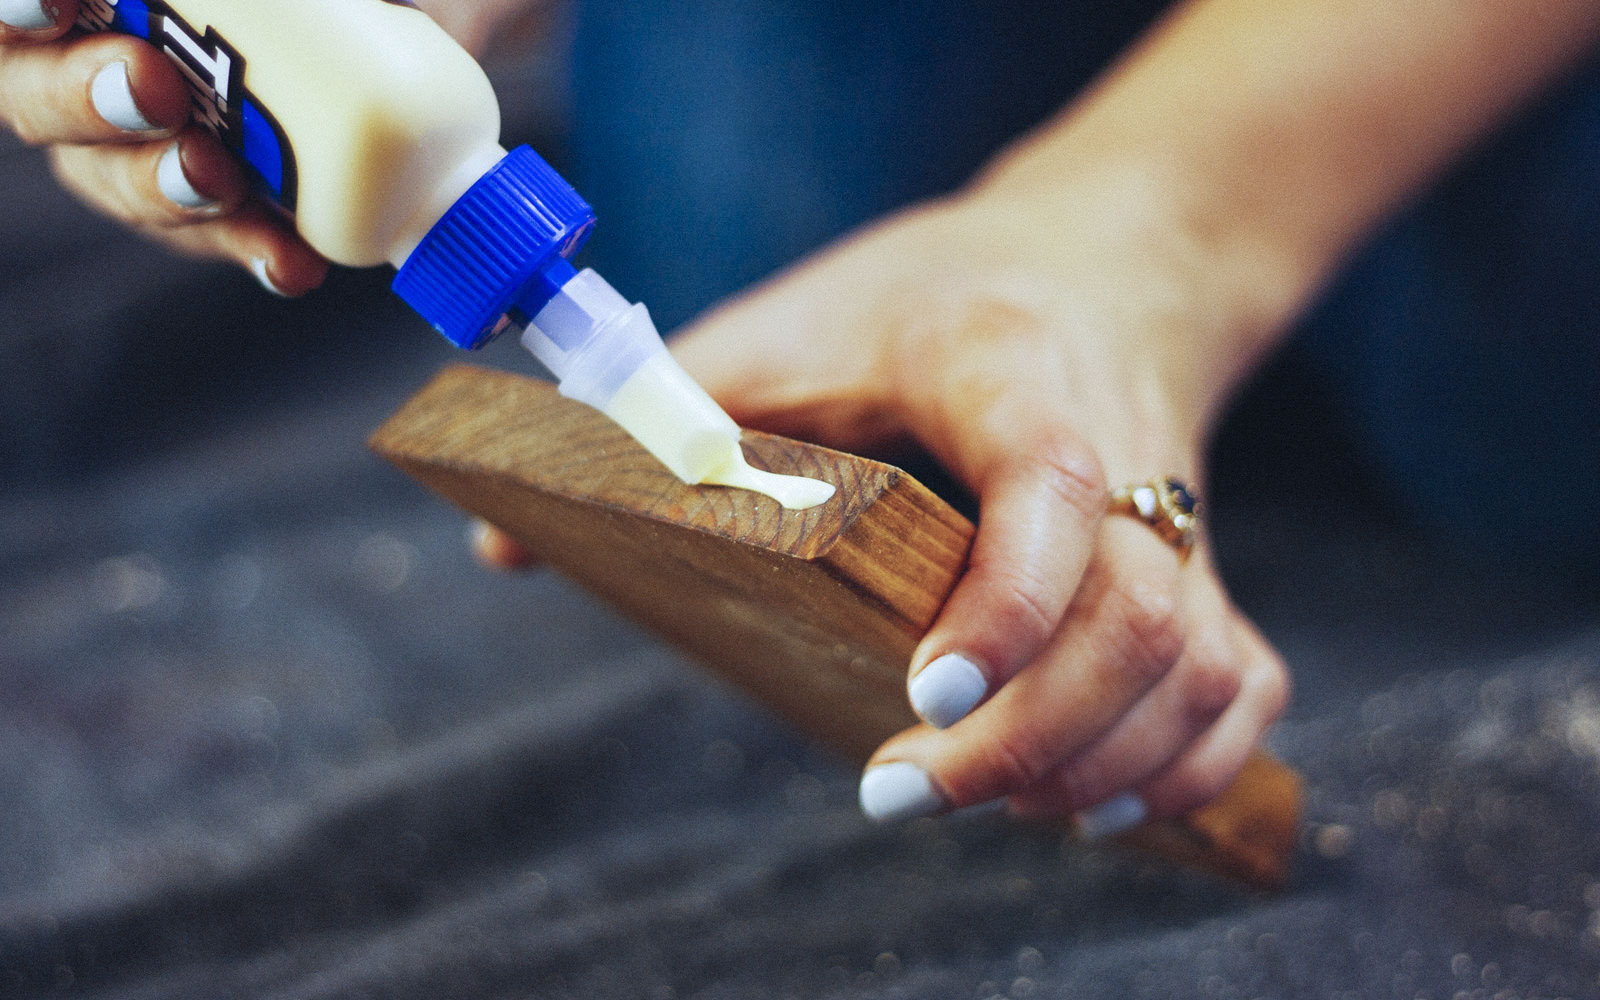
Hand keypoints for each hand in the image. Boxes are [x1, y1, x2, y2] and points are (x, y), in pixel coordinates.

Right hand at [0, 0, 325, 294]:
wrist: (407, 59)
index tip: (52, 2)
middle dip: (83, 94)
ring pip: (114, 178)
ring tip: (217, 178)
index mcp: (90, 0)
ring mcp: (141, 144)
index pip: (16, 13)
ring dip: (162, 183)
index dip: (18, 5)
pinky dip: (253, 247)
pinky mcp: (215, 211)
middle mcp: (85, 61)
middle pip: (29, 95)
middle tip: (149, 86)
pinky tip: (290, 261)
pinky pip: (217, 238)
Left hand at [667, 161, 1290, 830]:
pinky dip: (1187, 766)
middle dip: (1033, 735)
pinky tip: (1090, 807)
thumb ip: (668, 416)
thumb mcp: (787, 325)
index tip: (922, 697)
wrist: (1104, 258)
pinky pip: (1242, 687)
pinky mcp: (1206, 571)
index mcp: (1010, 370)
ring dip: (1101, 766)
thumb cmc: (930, 295)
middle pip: (1138, 616)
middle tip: (899, 792)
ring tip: (980, 809)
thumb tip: (505, 540)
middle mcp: (1121, 450)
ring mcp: (1180, 519)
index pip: (1052, 483)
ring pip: (1198, 669)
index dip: (1008, 603)